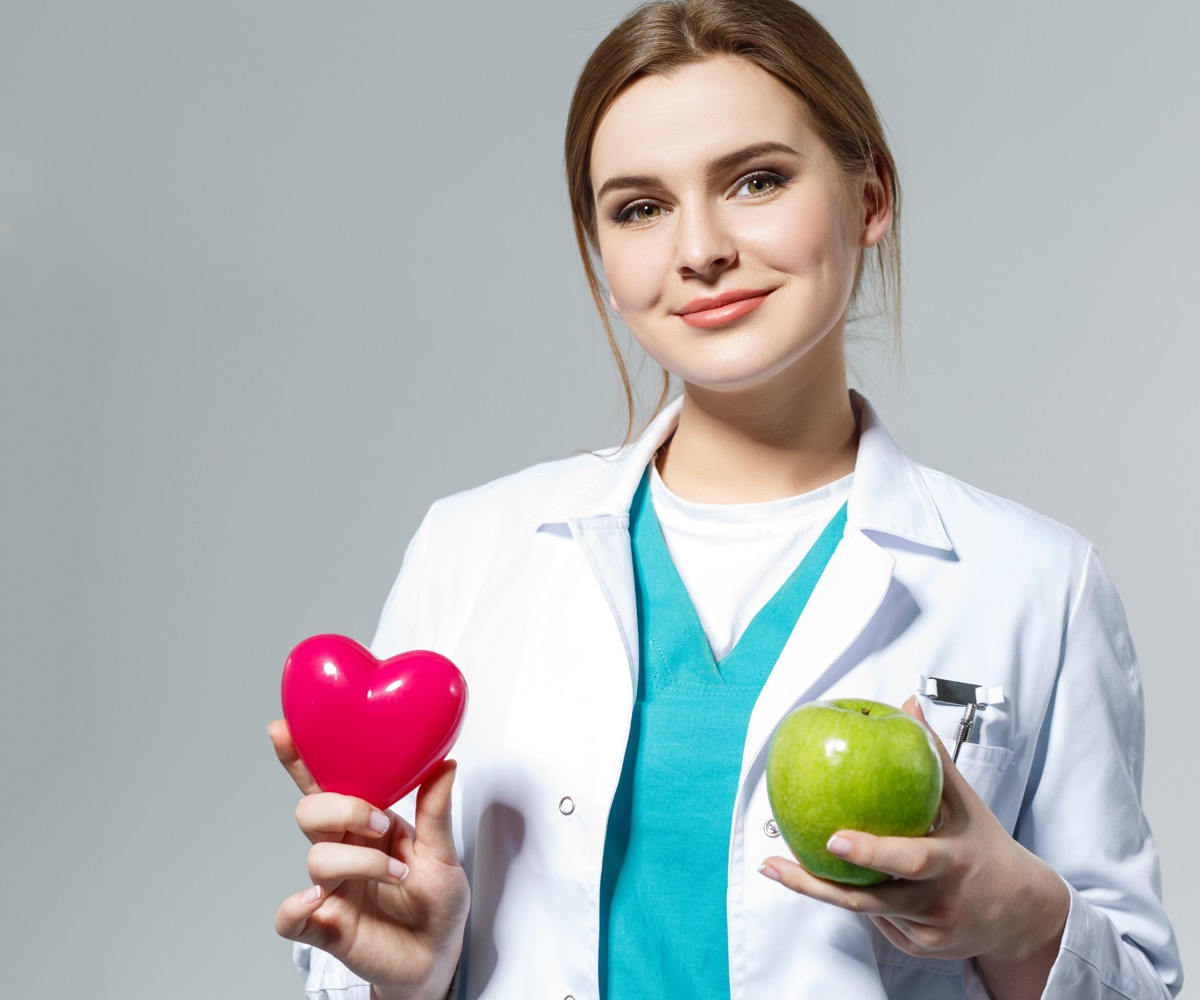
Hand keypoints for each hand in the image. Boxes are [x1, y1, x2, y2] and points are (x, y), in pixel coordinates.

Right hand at [270, 720, 469, 999]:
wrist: (437, 956)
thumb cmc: (436, 902)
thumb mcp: (443, 852)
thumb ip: (437, 811)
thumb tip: (445, 763)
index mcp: (367, 822)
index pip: (328, 782)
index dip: (302, 757)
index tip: (284, 728)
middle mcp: (344, 849)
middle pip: (312, 811)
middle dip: (342, 809)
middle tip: (381, 824)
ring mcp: (332, 887)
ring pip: (316, 856)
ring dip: (358, 861)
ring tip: (396, 874)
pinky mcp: (324, 925)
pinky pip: (289, 916)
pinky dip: (295, 906)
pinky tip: (317, 901)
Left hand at [759, 697, 1068, 999]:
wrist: (1023, 915)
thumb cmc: (986, 848)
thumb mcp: (966, 802)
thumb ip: (933, 756)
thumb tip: (907, 705)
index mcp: (952, 862)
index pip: (909, 859)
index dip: (871, 852)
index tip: (833, 838)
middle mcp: (939, 902)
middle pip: (868, 900)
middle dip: (815, 885)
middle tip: (773, 863)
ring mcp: (926, 931)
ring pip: (865, 909)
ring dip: (825, 887)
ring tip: (780, 864)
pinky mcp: (915, 947)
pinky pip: (875, 921)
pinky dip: (855, 897)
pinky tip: (830, 878)